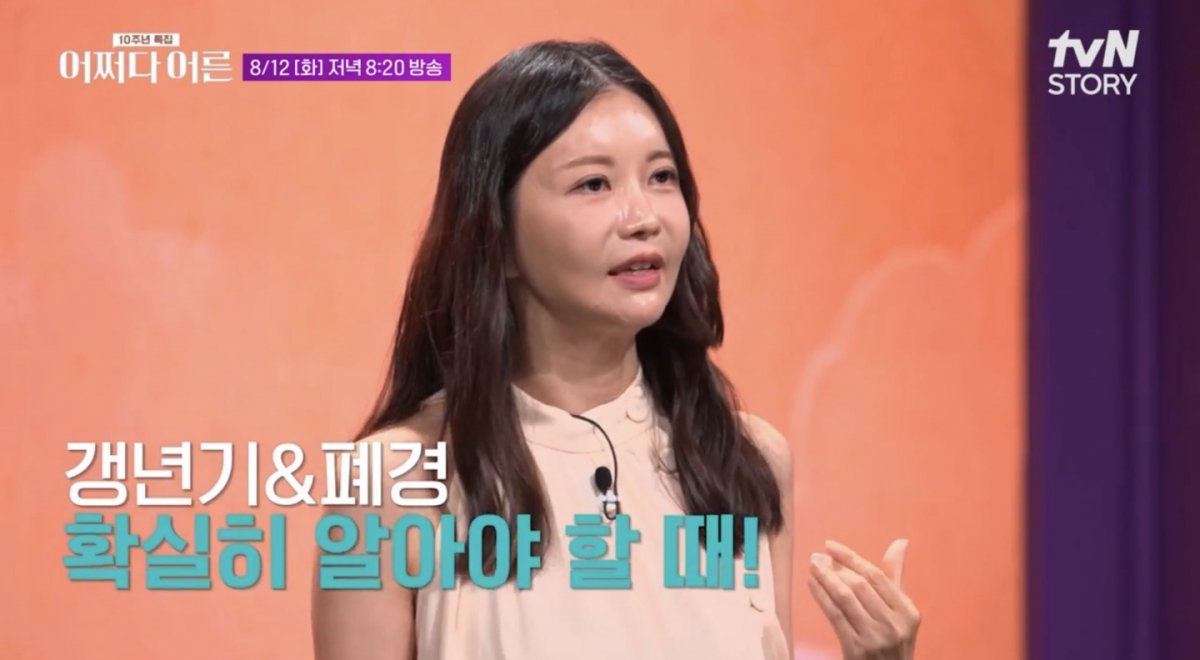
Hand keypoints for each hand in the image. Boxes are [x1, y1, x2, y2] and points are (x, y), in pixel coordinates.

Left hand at [807, 539, 920, 659]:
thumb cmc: (892, 642)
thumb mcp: (901, 614)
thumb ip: (896, 578)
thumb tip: (900, 542)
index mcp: (908, 611)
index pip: (877, 576)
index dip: (852, 558)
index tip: (831, 545)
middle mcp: (895, 624)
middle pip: (860, 585)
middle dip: (835, 567)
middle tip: (816, 556)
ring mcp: (876, 637)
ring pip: (846, 598)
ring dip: (826, 578)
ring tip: (813, 566)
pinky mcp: (857, 649)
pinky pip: (835, 615)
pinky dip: (822, 596)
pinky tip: (812, 584)